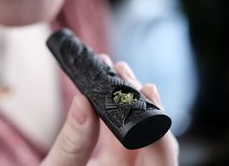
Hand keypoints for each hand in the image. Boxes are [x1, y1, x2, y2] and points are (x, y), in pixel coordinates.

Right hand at [41, 55, 178, 165]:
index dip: (157, 128)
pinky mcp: (113, 163)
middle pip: (155, 144)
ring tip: (113, 70)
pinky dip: (114, 112)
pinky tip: (105, 91)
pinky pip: (122, 138)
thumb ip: (71, 144)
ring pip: (140, 136)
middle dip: (143, 104)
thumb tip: (84, 102)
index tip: (144, 93)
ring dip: (128, 102)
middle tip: (125, 73)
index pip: (157, 161)